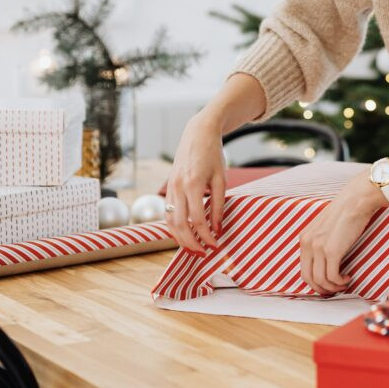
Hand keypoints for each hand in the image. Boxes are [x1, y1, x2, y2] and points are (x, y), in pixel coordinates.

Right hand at [164, 111, 225, 254]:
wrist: (198, 133)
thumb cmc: (213, 154)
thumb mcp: (221, 179)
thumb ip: (219, 205)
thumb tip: (217, 230)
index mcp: (193, 184)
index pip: (198, 220)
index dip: (206, 236)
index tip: (216, 245)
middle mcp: (178, 187)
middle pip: (180, 224)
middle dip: (190, 243)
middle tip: (203, 254)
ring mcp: (170, 187)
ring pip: (169, 220)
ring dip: (179, 238)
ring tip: (192, 248)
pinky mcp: (168, 186)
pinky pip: (167, 211)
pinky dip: (173, 226)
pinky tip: (184, 233)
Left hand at [299, 168, 385, 294]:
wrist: (356, 200)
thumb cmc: (345, 211)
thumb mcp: (324, 226)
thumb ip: (320, 241)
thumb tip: (324, 260)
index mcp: (304, 238)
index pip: (303, 269)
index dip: (315, 281)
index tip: (326, 284)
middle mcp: (308, 243)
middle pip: (308, 278)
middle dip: (321, 289)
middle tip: (334, 290)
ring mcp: (318, 247)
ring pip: (320, 281)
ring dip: (333, 287)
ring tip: (343, 282)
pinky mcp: (332, 251)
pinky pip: (332, 277)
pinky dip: (340, 282)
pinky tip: (348, 277)